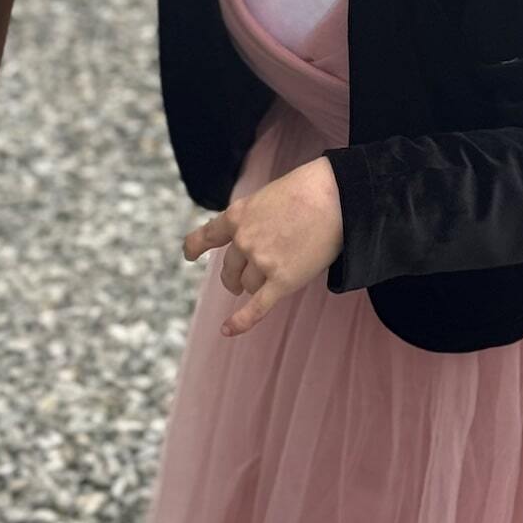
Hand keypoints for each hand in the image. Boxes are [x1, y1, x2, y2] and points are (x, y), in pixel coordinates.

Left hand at [183, 158, 343, 337]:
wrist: (334, 198)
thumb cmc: (305, 192)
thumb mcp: (267, 198)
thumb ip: (254, 221)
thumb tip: (251, 244)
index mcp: (237, 215)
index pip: (208, 235)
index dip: (195, 246)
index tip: (188, 254)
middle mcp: (244, 240)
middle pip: (229, 268)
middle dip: (234, 276)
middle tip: (241, 280)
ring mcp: (262, 261)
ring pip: (247, 285)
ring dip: (255, 286)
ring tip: (273, 276)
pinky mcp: (282, 281)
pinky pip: (256, 307)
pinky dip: (240, 321)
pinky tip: (227, 330)